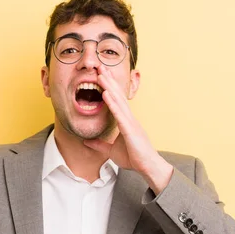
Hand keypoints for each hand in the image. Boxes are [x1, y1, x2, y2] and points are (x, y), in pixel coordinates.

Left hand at [83, 66, 172, 193]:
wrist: (148, 167)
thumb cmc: (134, 158)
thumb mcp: (111, 150)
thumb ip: (99, 145)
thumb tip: (86, 142)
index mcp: (125, 121)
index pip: (115, 100)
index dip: (108, 86)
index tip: (101, 75)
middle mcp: (129, 118)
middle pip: (117, 95)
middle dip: (108, 80)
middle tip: (100, 66)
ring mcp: (131, 122)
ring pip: (118, 100)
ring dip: (109, 86)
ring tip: (100, 74)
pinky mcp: (130, 130)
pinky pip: (120, 114)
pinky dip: (112, 103)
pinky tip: (105, 93)